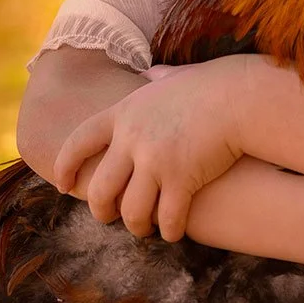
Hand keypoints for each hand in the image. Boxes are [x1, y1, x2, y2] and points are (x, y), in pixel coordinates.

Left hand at [52, 56, 246, 241]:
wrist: (240, 97)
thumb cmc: (213, 85)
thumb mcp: (175, 77)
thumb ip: (159, 79)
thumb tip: (153, 72)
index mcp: (124, 112)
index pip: (79, 142)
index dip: (65, 166)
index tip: (63, 186)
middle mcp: (132, 138)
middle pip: (101, 189)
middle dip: (102, 211)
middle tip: (111, 217)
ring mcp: (155, 160)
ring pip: (131, 211)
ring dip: (137, 226)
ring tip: (146, 228)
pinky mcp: (181, 178)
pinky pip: (166, 218)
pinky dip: (169, 230)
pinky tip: (175, 231)